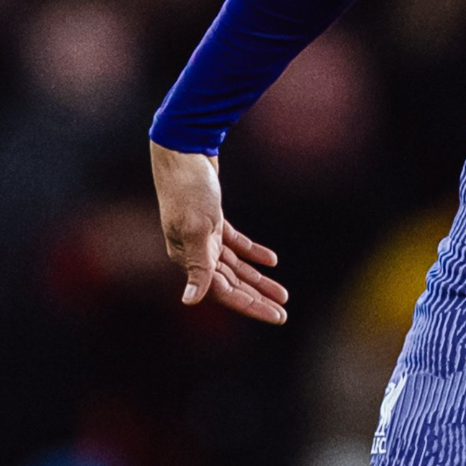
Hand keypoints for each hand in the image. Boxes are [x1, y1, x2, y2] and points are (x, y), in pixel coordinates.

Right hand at [150, 141, 287, 324]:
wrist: (182, 149)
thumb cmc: (188, 187)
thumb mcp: (196, 227)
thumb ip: (197, 265)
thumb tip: (190, 302)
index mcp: (189, 258)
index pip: (224, 292)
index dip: (251, 306)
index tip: (277, 316)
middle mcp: (194, 252)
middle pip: (231, 284)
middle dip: (257, 299)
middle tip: (283, 313)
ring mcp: (203, 236)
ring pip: (235, 266)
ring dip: (258, 279)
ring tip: (282, 294)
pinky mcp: (212, 219)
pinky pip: (235, 244)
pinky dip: (253, 253)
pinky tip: (272, 260)